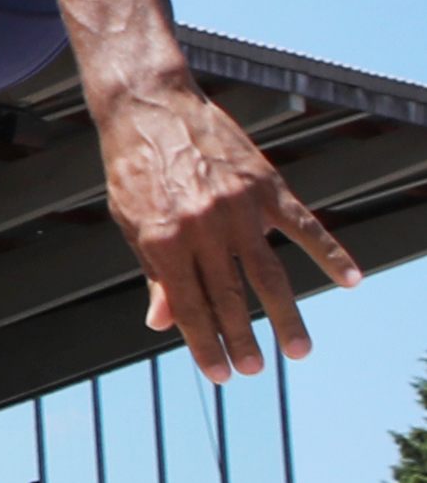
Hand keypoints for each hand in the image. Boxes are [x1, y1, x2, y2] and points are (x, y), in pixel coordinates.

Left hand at [96, 82, 358, 380]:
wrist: (150, 107)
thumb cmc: (133, 170)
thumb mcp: (131, 223)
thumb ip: (154, 273)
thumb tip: (163, 324)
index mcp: (164, 241)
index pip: (189, 307)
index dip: (204, 344)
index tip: (221, 374)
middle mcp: (204, 227)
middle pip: (230, 297)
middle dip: (242, 339)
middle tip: (254, 370)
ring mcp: (239, 207)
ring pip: (269, 273)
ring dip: (286, 315)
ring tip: (298, 350)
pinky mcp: (266, 186)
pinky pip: (304, 227)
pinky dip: (331, 254)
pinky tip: (352, 279)